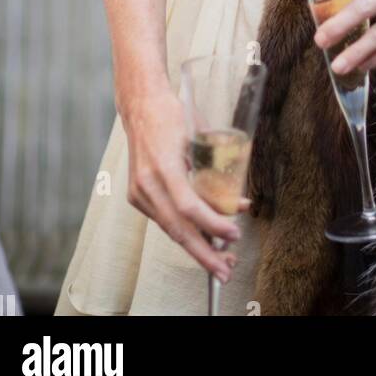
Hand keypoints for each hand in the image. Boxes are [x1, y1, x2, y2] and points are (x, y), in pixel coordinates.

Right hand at [121, 84, 250, 282]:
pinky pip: (163, 218)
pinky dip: (183, 229)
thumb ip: (218, 170)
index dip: (213, 224)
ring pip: (170, 228)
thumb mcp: (200, 137)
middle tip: (225, 270)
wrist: (140, 105)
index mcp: (164, 166)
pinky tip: (201, 238)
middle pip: (177, 229)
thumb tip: (239, 201)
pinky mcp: (136, 195)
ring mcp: (138, 191)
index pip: (189, 206)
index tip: (233, 233)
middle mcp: (147, 183)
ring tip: (219, 260)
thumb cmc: (173, 115)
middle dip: (204, 254)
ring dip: (196, 246)